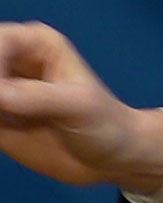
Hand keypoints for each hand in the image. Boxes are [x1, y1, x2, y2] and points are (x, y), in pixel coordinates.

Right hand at [0, 21, 162, 190]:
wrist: (111, 159)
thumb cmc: (105, 123)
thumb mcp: (77, 106)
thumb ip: (36, 97)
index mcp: (37, 42)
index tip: (2, 97)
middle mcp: (13, 61)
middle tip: (3, 111)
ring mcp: (2, 91)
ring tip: (4, 122)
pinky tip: (1, 130)